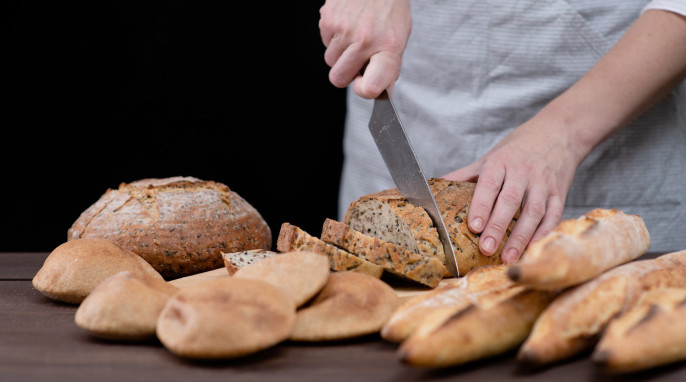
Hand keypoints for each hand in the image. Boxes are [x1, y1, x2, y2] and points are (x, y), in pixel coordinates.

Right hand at [318, 0, 410, 97]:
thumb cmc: (389, 9)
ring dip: (340, 53)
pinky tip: (347, 23)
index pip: (372, 86)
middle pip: (339, 79)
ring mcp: (344, 29)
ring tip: (354, 34)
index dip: (364, 91)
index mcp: (389, 48)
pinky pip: (325, 42)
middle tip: (357, 58)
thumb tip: (384, 94)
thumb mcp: (399, 37)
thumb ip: (390, 68)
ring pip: (330, 61)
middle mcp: (365, 40)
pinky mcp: (328, 19)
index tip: (365, 86)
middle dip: (345, 73)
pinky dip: (334, 37)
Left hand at [443, 114, 585, 263]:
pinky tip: (532, 249)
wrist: (558, 133)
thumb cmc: (518, 149)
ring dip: (521, 236)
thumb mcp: (490, 157)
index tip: (473, 226)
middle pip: (510, 200)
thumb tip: (436, 185)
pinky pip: (553, 215)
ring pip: (533, 211)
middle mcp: (523, 172)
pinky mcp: (559, 193)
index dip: (481, 205)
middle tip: (486, 248)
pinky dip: (543, 233)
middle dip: (497, 226)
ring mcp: (543, 183)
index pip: (489, 184)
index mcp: (501, 162)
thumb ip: (466, 175)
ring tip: (508, 257)